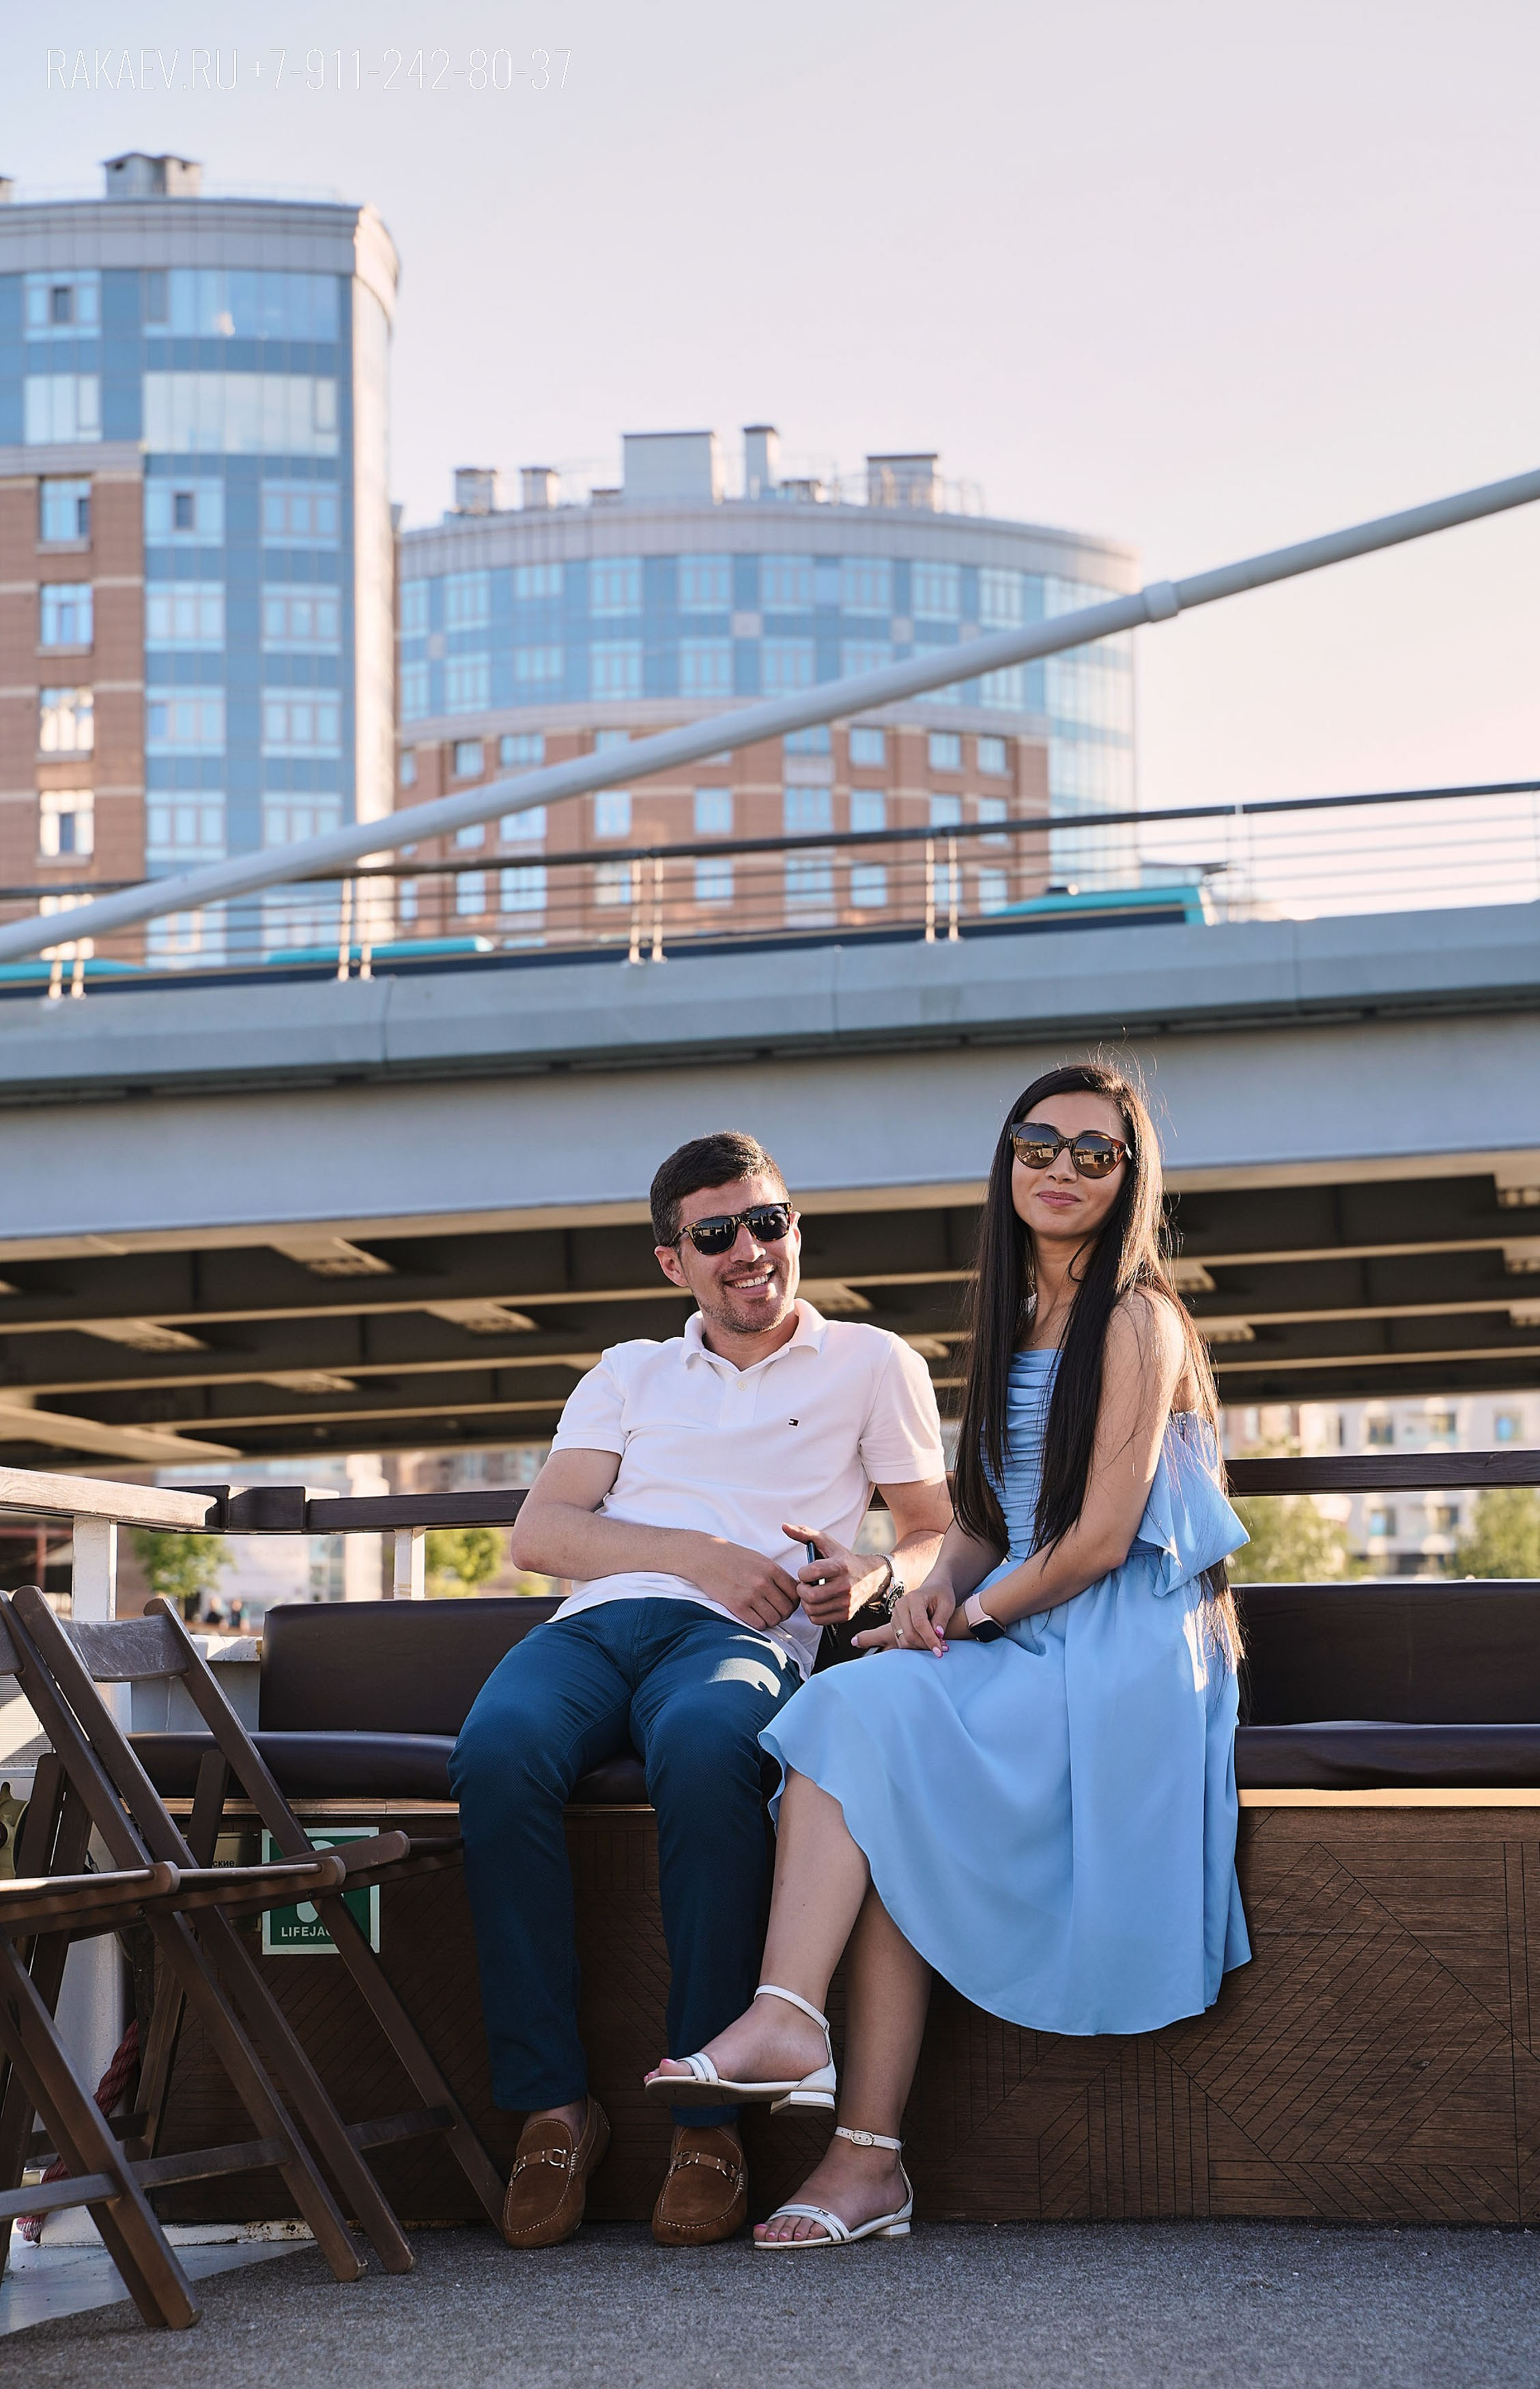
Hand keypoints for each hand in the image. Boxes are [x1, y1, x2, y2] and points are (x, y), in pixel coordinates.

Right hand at [686, 1536, 801, 1630]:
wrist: (705, 1558)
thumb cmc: (732, 1558)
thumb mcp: (759, 1559)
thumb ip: (776, 1575)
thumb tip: (792, 1591)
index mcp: (771, 1568)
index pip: (795, 1593)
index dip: (793, 1602)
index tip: (787, 1603)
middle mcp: (763, 1582)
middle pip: (787, 1609)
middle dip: (783, 1613)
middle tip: (775, 1610)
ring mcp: (750, 1595)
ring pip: (774, 1619)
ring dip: (771, 1620)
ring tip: (763, 1613)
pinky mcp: (737, 1606)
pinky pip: (759, 1624)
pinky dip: (759, 1624)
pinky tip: (753, 1616)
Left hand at [782, 1522, 891, 1626]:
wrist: (869, 1576)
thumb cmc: (843, 1559)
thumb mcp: (827, 1542)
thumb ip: (804, 1533)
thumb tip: (785, 1526)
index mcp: (840, 1566)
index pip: (812, 1573)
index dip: (802, 1573)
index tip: (805, 1572)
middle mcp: (845, 1585)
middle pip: (810, 1596)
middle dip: (801, 1590)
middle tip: (804, 1585)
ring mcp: (846, 1602)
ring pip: (812, 1610)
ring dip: (806, 1602)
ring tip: (810, 1593)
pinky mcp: (846, 1615)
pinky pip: (819, 1620)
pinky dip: (813, 1613)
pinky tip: (817, 1602)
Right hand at [853, 1580, 955, 1656]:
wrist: (932, 1589)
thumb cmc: (941, 1595)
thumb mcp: (947, 1604)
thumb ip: (941, 1619)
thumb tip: (938, 1635)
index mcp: (914, 1598)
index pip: (919, 1623)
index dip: (930, 1639)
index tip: (941, 1650)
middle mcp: (900, 1605)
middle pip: (909, 1634)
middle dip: (926, 1645)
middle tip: (942, 1649)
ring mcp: (895, 1615)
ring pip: (904, 1640)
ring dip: (920, 1648)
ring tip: (936, 1645)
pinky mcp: (895, 1623)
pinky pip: (902, 1641)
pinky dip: (915, 1646)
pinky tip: (927, 1643)